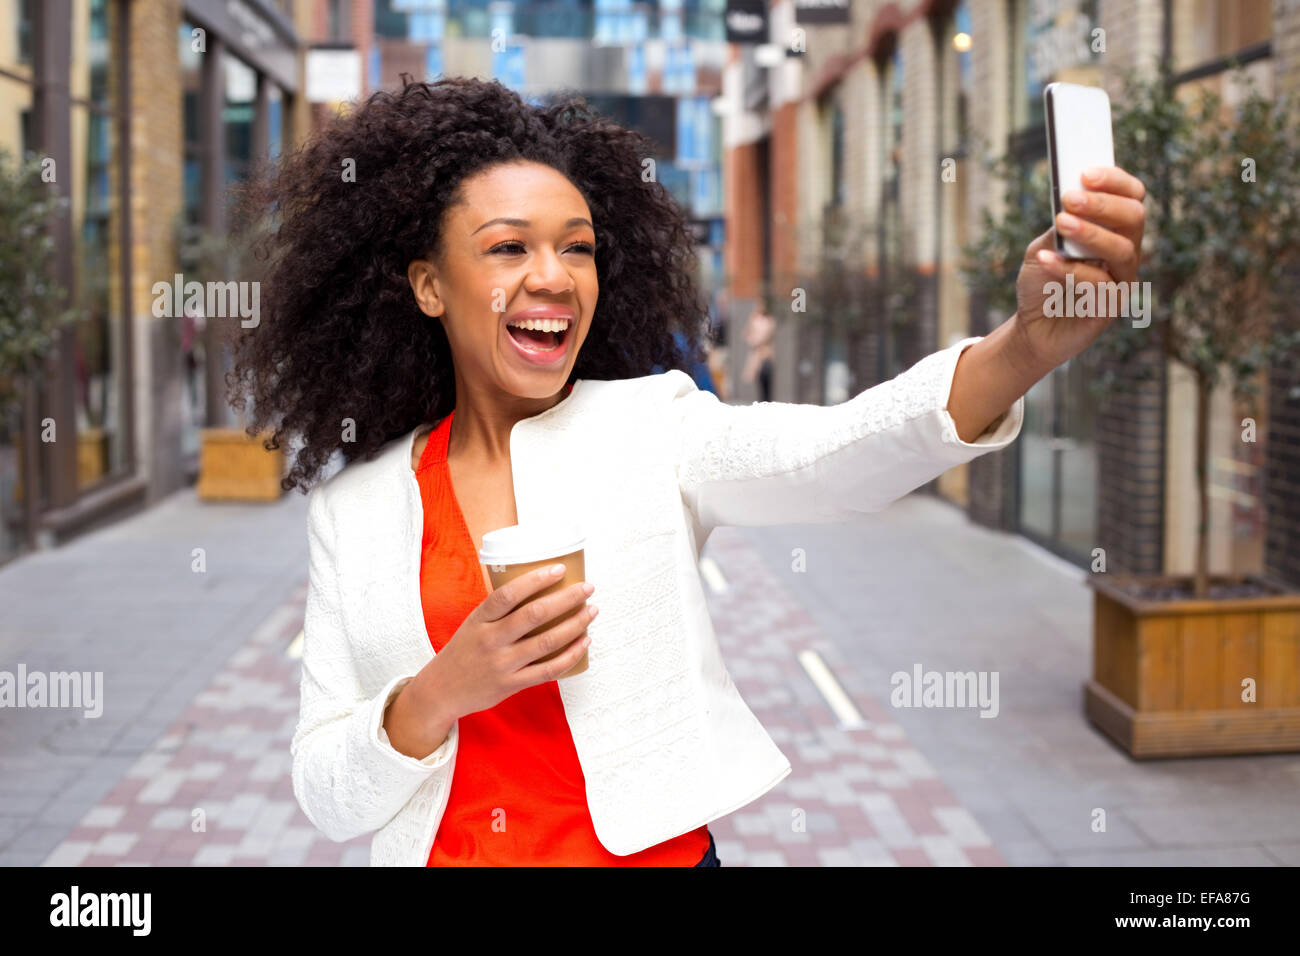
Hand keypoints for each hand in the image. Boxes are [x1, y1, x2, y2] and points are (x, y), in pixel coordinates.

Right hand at [427, 565, 595, 719]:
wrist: (441, 691)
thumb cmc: (463, 652)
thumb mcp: (473, 623)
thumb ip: (499, 610)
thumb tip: (537, 586)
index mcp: (479, 619)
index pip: (509, 594)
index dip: (536, 579)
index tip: (560, 569)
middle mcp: (491, 640)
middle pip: (534, 615)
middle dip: (566, 598)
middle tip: (587, 588)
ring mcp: (502, 664)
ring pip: (547, 642)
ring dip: (575, 625)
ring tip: (591, 611)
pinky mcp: (512, 685)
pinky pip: (548, 670)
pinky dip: (571, 655)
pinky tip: (584, 642)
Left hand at [1012, 165, 1146, 372]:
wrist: (1032, 328)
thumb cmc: (1040, 284)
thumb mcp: (1043, 247)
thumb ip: (1059, 227)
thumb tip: (1069, 198)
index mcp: (1113, 230)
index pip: (1131, 197)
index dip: (1115, 181)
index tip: (1085, 172)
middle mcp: (1125, 252)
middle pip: (1134, 218)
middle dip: (1103, 204)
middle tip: (1069, 198)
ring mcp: (1122, 280)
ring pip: (1123, 249)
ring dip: (1091, 233)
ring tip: (1062, 222)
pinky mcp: (1112, 306)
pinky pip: (1100, 283)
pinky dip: (1071, 269)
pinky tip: (1046, 261)